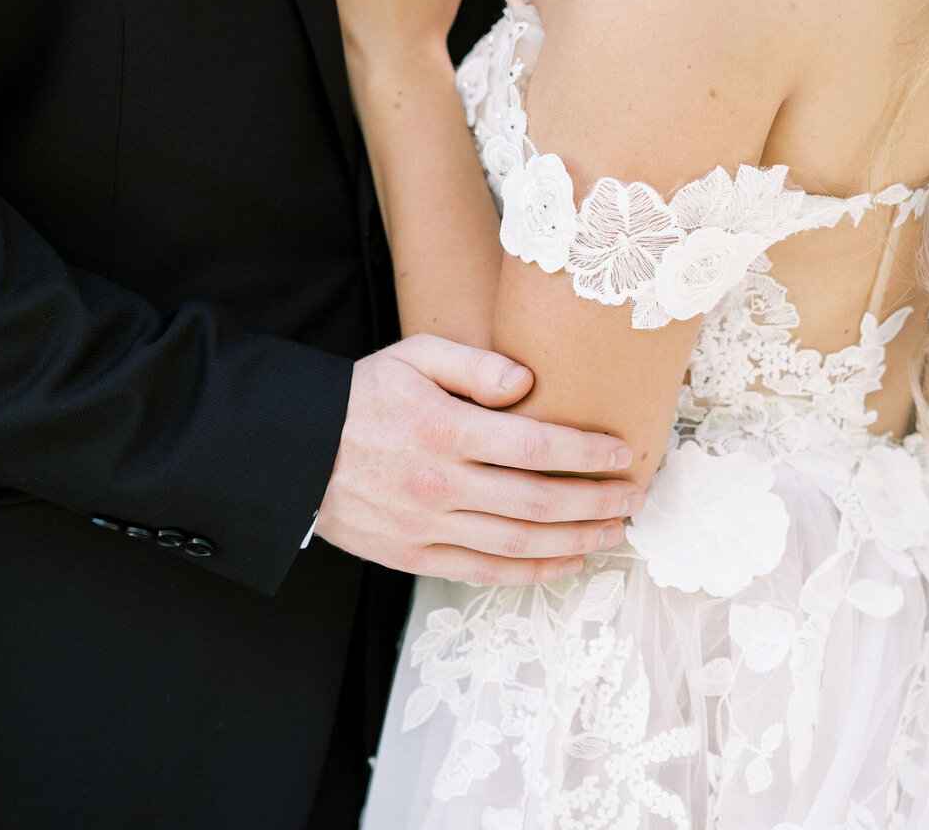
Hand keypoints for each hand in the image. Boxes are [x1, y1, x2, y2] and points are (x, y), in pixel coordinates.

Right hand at [314, 335, 644, 584]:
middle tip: (635, 496)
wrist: (293, 449)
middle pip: (538, 502)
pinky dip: (531, 573)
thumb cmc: (361, 394)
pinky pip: (484, 572)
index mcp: (445, 429)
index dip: (587, 454)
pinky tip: (566, 563)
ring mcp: (427, 526)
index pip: (536, 448)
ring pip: (518, 545)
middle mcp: (441, 483)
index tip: (624, 454)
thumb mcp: (414, 355)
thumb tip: (529, 381)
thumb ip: (475, 363)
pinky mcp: (413, 555)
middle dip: (595, 502)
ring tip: (614, 532)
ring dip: (575, 541)